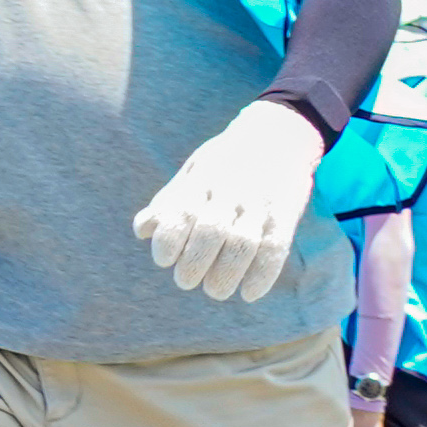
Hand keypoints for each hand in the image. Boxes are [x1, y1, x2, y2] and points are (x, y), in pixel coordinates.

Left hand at [131, 100, 324, 302]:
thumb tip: (142, 230)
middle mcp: (230, 191)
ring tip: (214, 291)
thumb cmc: (226, 159)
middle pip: (210, 233)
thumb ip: (169, 199)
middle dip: (194, 264)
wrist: (279, 132)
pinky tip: (249, 294)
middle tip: (185, 281)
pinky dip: (262, 275)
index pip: (180, 214)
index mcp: (202, 180)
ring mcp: (259, 202)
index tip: (163, 260)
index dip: (169, 241)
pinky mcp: (285, 213)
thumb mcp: (193, 169)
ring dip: (225, 275)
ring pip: (241, 244)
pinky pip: (274, 248)